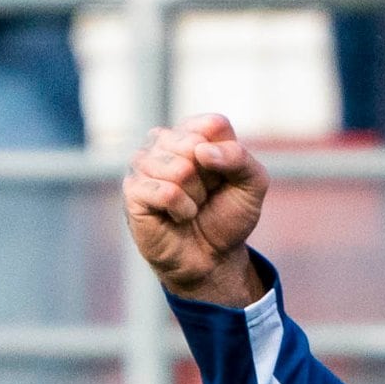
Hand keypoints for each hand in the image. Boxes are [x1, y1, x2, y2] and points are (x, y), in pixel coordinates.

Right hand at [125, 113, 271, 304]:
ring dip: (195, 197)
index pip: (214, 125)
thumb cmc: (227, 217)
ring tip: (190, 207)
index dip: (228, 158)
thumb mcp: (252, 185)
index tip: (223, 178)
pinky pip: (167, 192)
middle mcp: (162, 140)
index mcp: (191, 131)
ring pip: (180, 170)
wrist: (212, 258)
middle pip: (195, 145)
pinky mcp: (133, 190)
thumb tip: (201, 151)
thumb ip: (240, 158)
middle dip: (209, 179)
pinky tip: (177, 216)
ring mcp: (143, 163)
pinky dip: (182, 210)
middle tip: (205, 196)